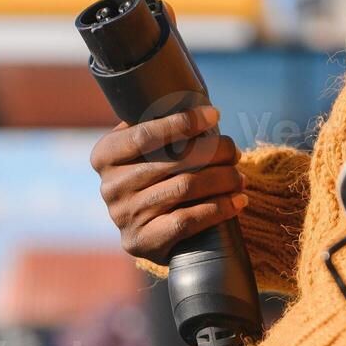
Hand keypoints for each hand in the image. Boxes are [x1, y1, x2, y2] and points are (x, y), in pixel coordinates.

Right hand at [90, 105, 247, 264]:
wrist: (146, 233)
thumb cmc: (153, 180)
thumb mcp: (144, 152)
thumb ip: (157, 128)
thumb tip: (196, 105)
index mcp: (105, 155)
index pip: (146, 134)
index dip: (183, 122)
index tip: (214, 115)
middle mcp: (110, 186)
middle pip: (174, 162)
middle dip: (214, 153)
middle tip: (235, 152)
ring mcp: (124, 216)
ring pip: (185, 189)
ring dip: (222, 180)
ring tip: (240, 177)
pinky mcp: (142, 241)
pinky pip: (187, 221)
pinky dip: (219, 209)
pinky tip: (238, 201)